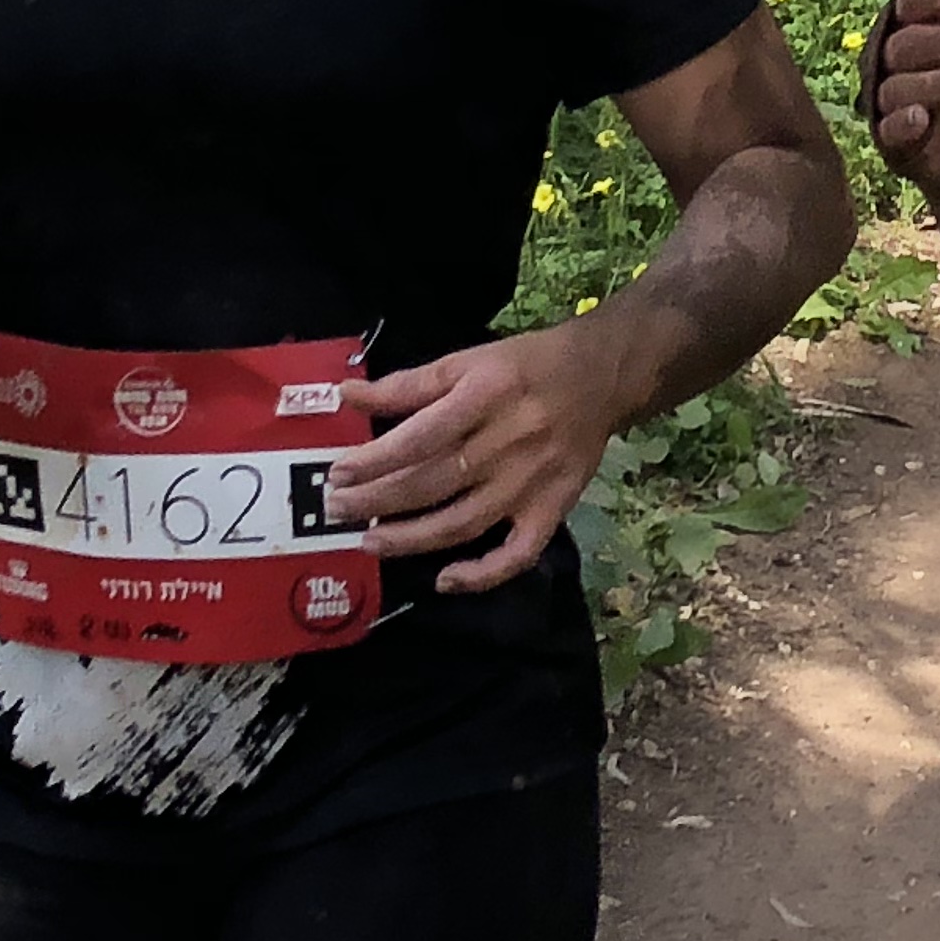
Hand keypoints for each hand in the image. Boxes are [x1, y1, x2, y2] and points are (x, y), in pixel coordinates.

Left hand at [332, 323, 627, 593]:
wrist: (602, 376)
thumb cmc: (525, 365)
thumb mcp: (467, 360)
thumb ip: (408, 384)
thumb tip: (348, 396)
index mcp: (487, 394)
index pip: (421, 436)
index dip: (375, 459)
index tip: (339, 473)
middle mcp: (509, 440)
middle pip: (434, 482)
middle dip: (378, 500)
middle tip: (337, 511)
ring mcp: (532, 481)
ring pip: (464, 523)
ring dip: (411, 539)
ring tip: (369, 541)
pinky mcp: (553, 508)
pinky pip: (518, 553)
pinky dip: (482, 574)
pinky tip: (445, 580)